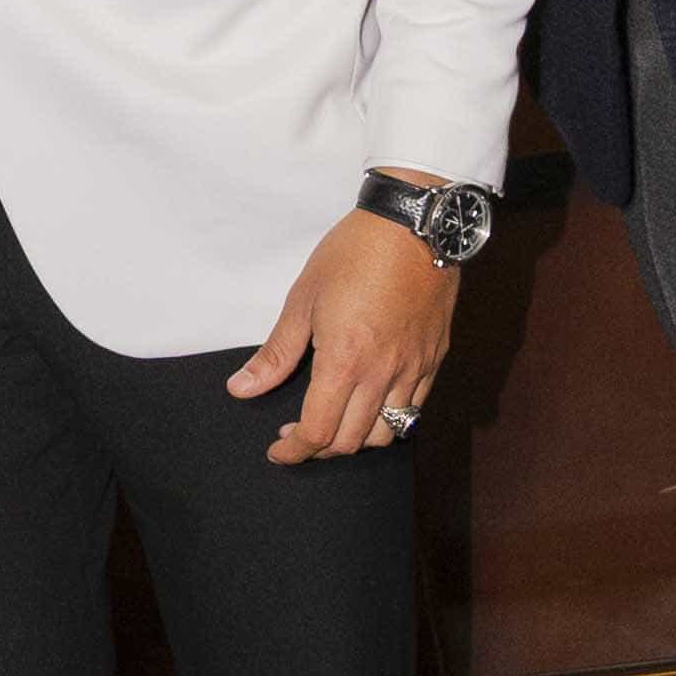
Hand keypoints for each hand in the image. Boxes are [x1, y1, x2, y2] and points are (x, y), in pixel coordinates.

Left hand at [229, 209, 457, 463]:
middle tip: (297, 435)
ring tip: (335, 421)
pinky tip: (371, 401)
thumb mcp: (303, 299)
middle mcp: (383, 374)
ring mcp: (413, 369)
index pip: (317, 432)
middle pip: (350, 441)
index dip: (293, 451)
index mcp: (344, 362)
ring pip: (387, 433)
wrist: (414, 224)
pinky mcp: (434, 358)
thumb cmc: (355, 253)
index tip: (278, 451)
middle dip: (319, 449)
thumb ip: (276, 352)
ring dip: (355, 439)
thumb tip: (242, 387)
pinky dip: (390, 418)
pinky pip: (414, 408)